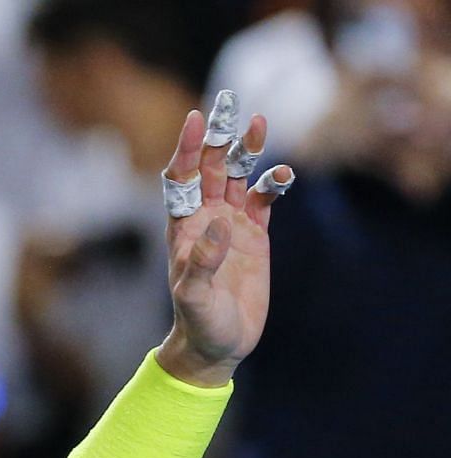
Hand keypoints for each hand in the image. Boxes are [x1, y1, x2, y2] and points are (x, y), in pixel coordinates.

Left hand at [156, 102, 293, 386]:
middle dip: (219, 136)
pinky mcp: (255, 237)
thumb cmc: (198, 323)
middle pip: (212, 168)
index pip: (182, 179)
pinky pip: (265, 200)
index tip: (196, 119)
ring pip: (239, 177)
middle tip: (229, 102)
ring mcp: (231, 225)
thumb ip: (201, 263)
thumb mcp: (195, 298)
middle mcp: (205, 220)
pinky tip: (284, 174)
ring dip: (248, 150)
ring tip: (259, 122)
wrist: (217, 345)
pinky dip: (274, 183)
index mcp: (184, 229)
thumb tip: (217, 226)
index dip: (189, 149)